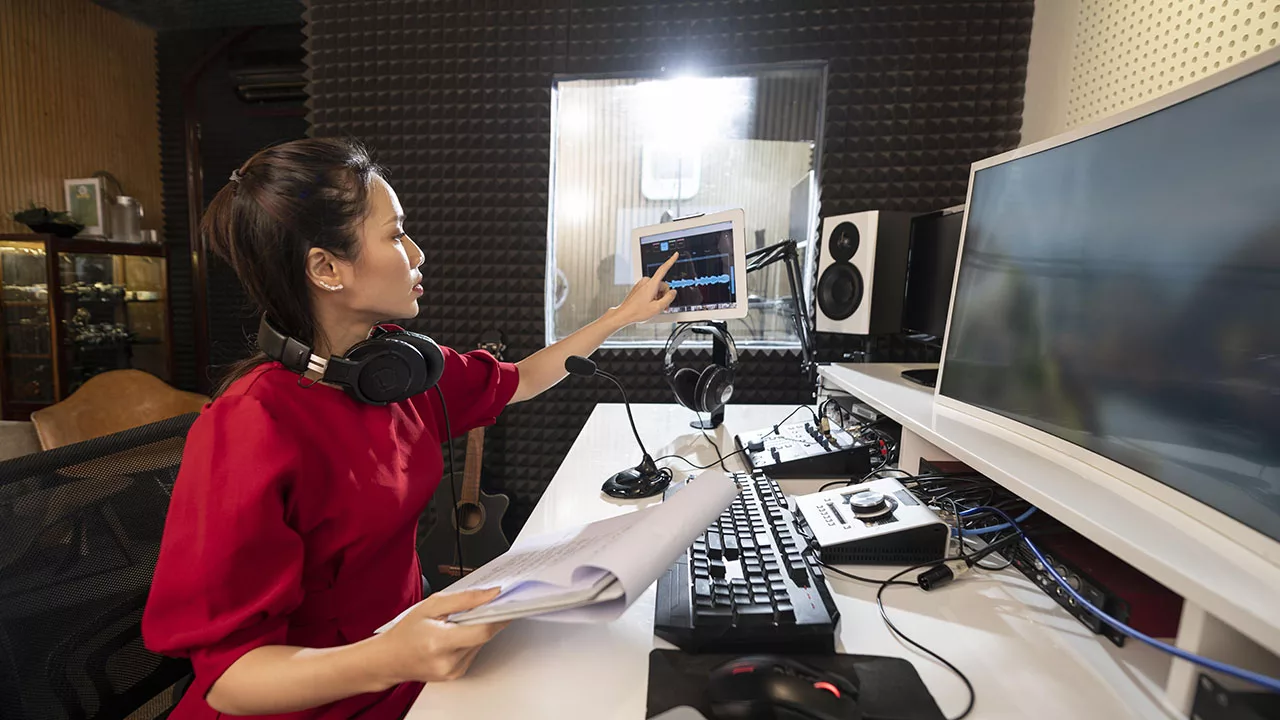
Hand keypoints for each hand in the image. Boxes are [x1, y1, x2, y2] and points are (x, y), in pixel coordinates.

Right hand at [378, 588, 508, 683]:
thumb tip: (491, 594)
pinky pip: (474, 652)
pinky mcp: (456, 674)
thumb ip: (464, 599)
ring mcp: (453, 671)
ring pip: (481, 644)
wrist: (390, 659)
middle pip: (484, 636)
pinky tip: (456, 633)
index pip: (483, 631)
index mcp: (440, 643)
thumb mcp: (431, 605)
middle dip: (487, 618)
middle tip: (486, 604)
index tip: (508, 603)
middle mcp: (448, 662)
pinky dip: (471, 640)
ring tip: (460, 620)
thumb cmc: (407, 631)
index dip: (499, 616)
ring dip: (478, 629)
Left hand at [611, 252, 678, 325]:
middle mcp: (646, 281)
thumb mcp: (657, 308)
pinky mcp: (639, 287)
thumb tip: (673, 292)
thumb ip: (668, 298)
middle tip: (662, 306)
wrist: (624, 314)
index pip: (663, 269)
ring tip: (654, 307)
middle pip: (662, 285)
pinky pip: (650, 289)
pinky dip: (652, 296)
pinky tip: (649, 304)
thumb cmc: (637, 311)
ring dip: (658, 297)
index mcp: (651, 284)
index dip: (671, 261)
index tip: (675, 254)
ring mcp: (641, 284)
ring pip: (656, 288)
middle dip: (664, 295)